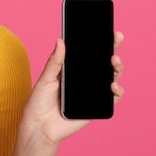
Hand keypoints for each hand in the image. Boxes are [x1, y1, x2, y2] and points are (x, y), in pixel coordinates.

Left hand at [19, 32, 124, 147]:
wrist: (40, 127)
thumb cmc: (39, 102)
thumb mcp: (45, 79)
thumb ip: (55, 61)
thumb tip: (60, 40)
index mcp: (72, 70)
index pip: (88, 53)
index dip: (99, 41)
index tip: (107, 28)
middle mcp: (84, 79)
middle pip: (103, 62)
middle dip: (113, 48)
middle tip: (117, 37)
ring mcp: (92, 92)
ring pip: (111, 77)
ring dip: (117, 67)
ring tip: (114, 60)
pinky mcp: (96, 106)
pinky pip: (112, 98)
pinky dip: (117, 91)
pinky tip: (113, 85)